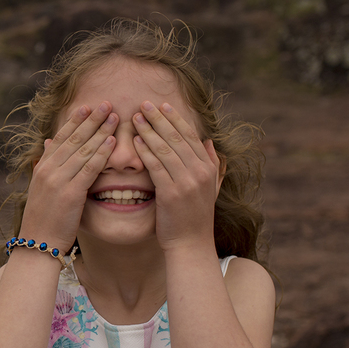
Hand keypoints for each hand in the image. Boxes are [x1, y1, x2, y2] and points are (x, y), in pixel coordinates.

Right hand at [18, 102, 117, 252]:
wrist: (37, 243)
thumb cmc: (42, 219)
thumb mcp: (40, 188)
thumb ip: (45, 165)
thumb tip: (48, 144)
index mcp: (42, 168)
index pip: (61, 137)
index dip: (75, 121)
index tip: (87, 106)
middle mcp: (48, 170)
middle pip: (73, 138)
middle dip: (91, 120)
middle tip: (106, 103)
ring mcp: (58, 181)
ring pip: (83, 149)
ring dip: (101, 131)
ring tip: (115, 117)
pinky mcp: (70, 194)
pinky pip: (89, 168)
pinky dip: (101, 153)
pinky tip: (112, 142)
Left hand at [131, 101, 221, 251]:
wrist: (191, 244)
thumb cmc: (194, 217)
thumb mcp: (210, 188)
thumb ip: (212, 165)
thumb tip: (209, 143)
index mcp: (209, 168)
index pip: (191, 136)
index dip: (176, 119)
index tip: (162, 105)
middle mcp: (201, 172)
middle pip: (178, 137)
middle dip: (160, 118)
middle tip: (145, 103)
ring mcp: (188, 182)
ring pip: (166, 149)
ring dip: (150, 130)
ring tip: (136, 117)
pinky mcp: (172, 193)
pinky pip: (157, 166)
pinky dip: (146, 152)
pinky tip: (136, 141)